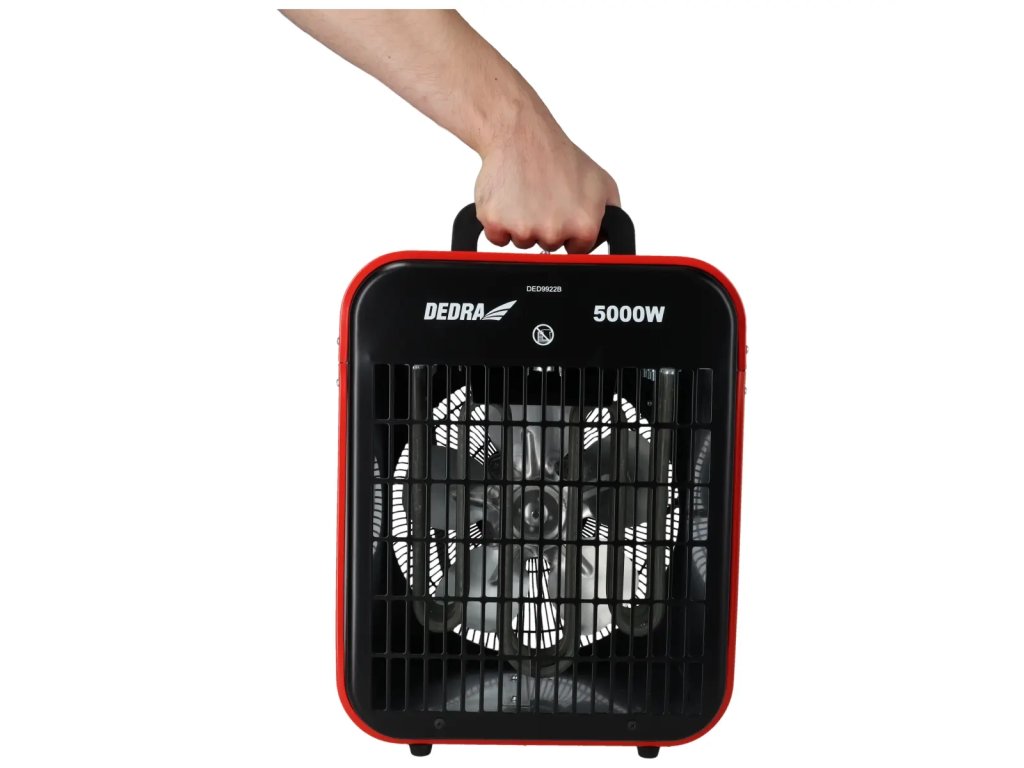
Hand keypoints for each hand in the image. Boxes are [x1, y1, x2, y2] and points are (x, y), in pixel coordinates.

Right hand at [474, 111, 619, 253]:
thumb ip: (610, 216)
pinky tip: (509, 198)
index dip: (569, 233)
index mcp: (583, 226)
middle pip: (547, 247)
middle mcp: (554, 232)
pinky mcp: (495, 223)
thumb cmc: (559, 156)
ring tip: (526, 194)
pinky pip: (496, 238)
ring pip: (522, 243)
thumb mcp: (602, 183)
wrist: (521, 135)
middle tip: (543, 197)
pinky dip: (499, 222)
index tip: (563, 214)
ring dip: (521, 224)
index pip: (576, 250)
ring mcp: (523, 230)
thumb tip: (609, 238)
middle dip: (545, 227)